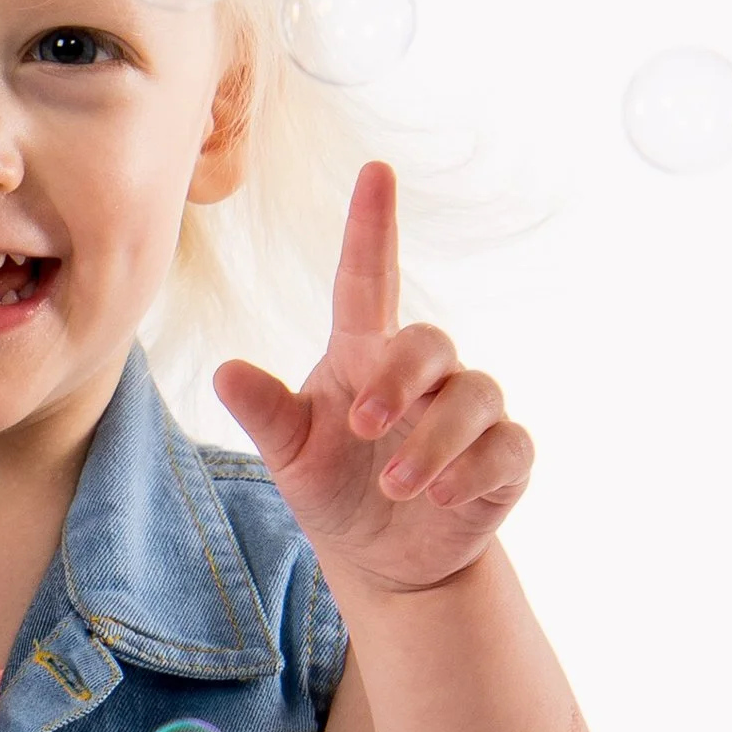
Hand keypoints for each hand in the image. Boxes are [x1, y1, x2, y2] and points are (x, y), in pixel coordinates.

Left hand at [211, 162, 532, 596]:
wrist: (382, 559)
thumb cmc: (331, 488)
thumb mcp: (289, 454)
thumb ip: (265, 412)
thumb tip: (225, 372)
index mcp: (364, 354)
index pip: (370, 277)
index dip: (372, 226)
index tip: (374, 171)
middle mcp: (423, 375)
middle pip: (429, 343)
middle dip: (400, 379)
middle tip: (362, 425)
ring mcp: (468, 414)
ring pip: (474, 396)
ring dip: (435, 440)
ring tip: (395, 485)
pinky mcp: (502, 459)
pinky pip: (507, 446)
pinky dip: (476, 467)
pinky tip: (441, 495)